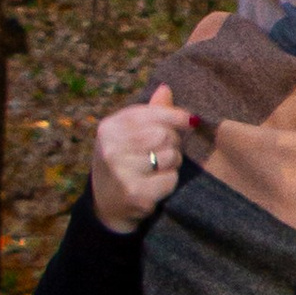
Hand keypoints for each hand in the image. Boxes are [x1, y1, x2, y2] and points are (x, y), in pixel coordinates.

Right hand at [90, 87, 200, 236]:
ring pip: (171, 157)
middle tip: (162, 153)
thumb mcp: (128, 134)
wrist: (107, 205)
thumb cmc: (123, 162)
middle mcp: (111, 148)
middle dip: (173, 144)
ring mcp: (121, 172)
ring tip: (156, 170)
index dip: (177, 116)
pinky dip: (169, 183)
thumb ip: (149, 113)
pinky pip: (170, 180)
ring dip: (172, 164)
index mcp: (109, 127)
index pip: (155, 113)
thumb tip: (166, 88)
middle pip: (166, 135)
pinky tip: (154, 186)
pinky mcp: (135, 193)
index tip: (188, 121)